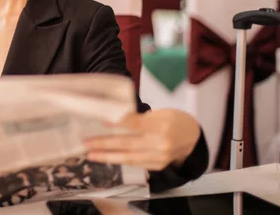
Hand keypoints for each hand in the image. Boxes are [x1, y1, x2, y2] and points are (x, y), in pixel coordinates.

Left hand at [84, 109, 199, 170]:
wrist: (193, 137)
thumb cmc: (174, 119)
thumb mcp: (160, 112)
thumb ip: (140, 117)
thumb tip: (115, 117)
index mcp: (162, 125)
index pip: (135, 124)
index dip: (117, 123)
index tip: (100, 121)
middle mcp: (161, 143)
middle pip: (128, 143)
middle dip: (105, 144)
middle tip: (86, 143)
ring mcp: (160, 157)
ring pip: (129, 157)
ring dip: (108, 156)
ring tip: (91, 154)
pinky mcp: (158, 166)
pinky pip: (135, 164)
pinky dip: (120, 161)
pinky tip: (107, 158)